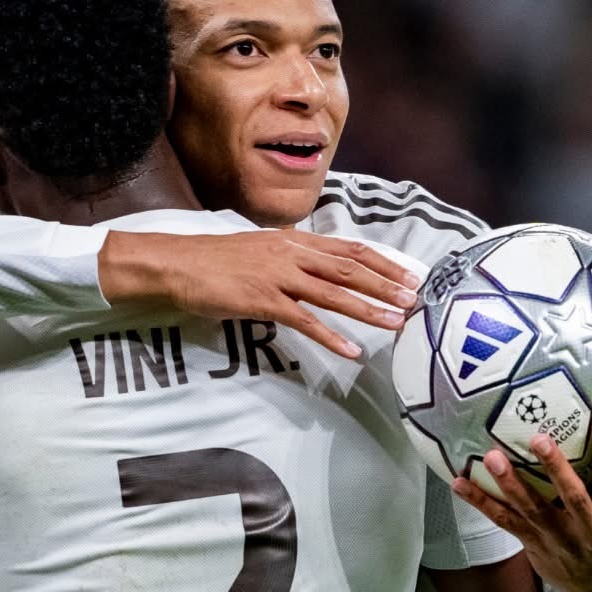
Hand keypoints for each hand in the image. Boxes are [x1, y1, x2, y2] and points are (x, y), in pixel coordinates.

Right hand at [99, 228, 421, 358]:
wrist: (177, 264)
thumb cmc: (215, 261)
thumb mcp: (260, 250)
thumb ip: (291, 258)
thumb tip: (317, 269)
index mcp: (294, 240)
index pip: (349, 249)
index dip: (383, 262)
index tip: (409, 274)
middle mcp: (292, 254)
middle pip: (350, 269)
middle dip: (386, 285)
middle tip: (414, 300)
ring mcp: (278, 277)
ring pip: (334, 293)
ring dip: (368, 309)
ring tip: (394, 323)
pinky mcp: (263, 300)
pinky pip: (304, 321)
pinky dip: (329, 336)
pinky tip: (349, 350)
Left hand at [451, 418, 591, 591]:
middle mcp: (587, 528)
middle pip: (572, 497)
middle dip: (555, 469)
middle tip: (537, 439)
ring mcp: (556, 537)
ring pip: (532, 510)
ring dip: (510, 484)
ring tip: (492, 459)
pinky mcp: (530, 542)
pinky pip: (503, 521)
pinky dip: (480, 502)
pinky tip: (458, 483)